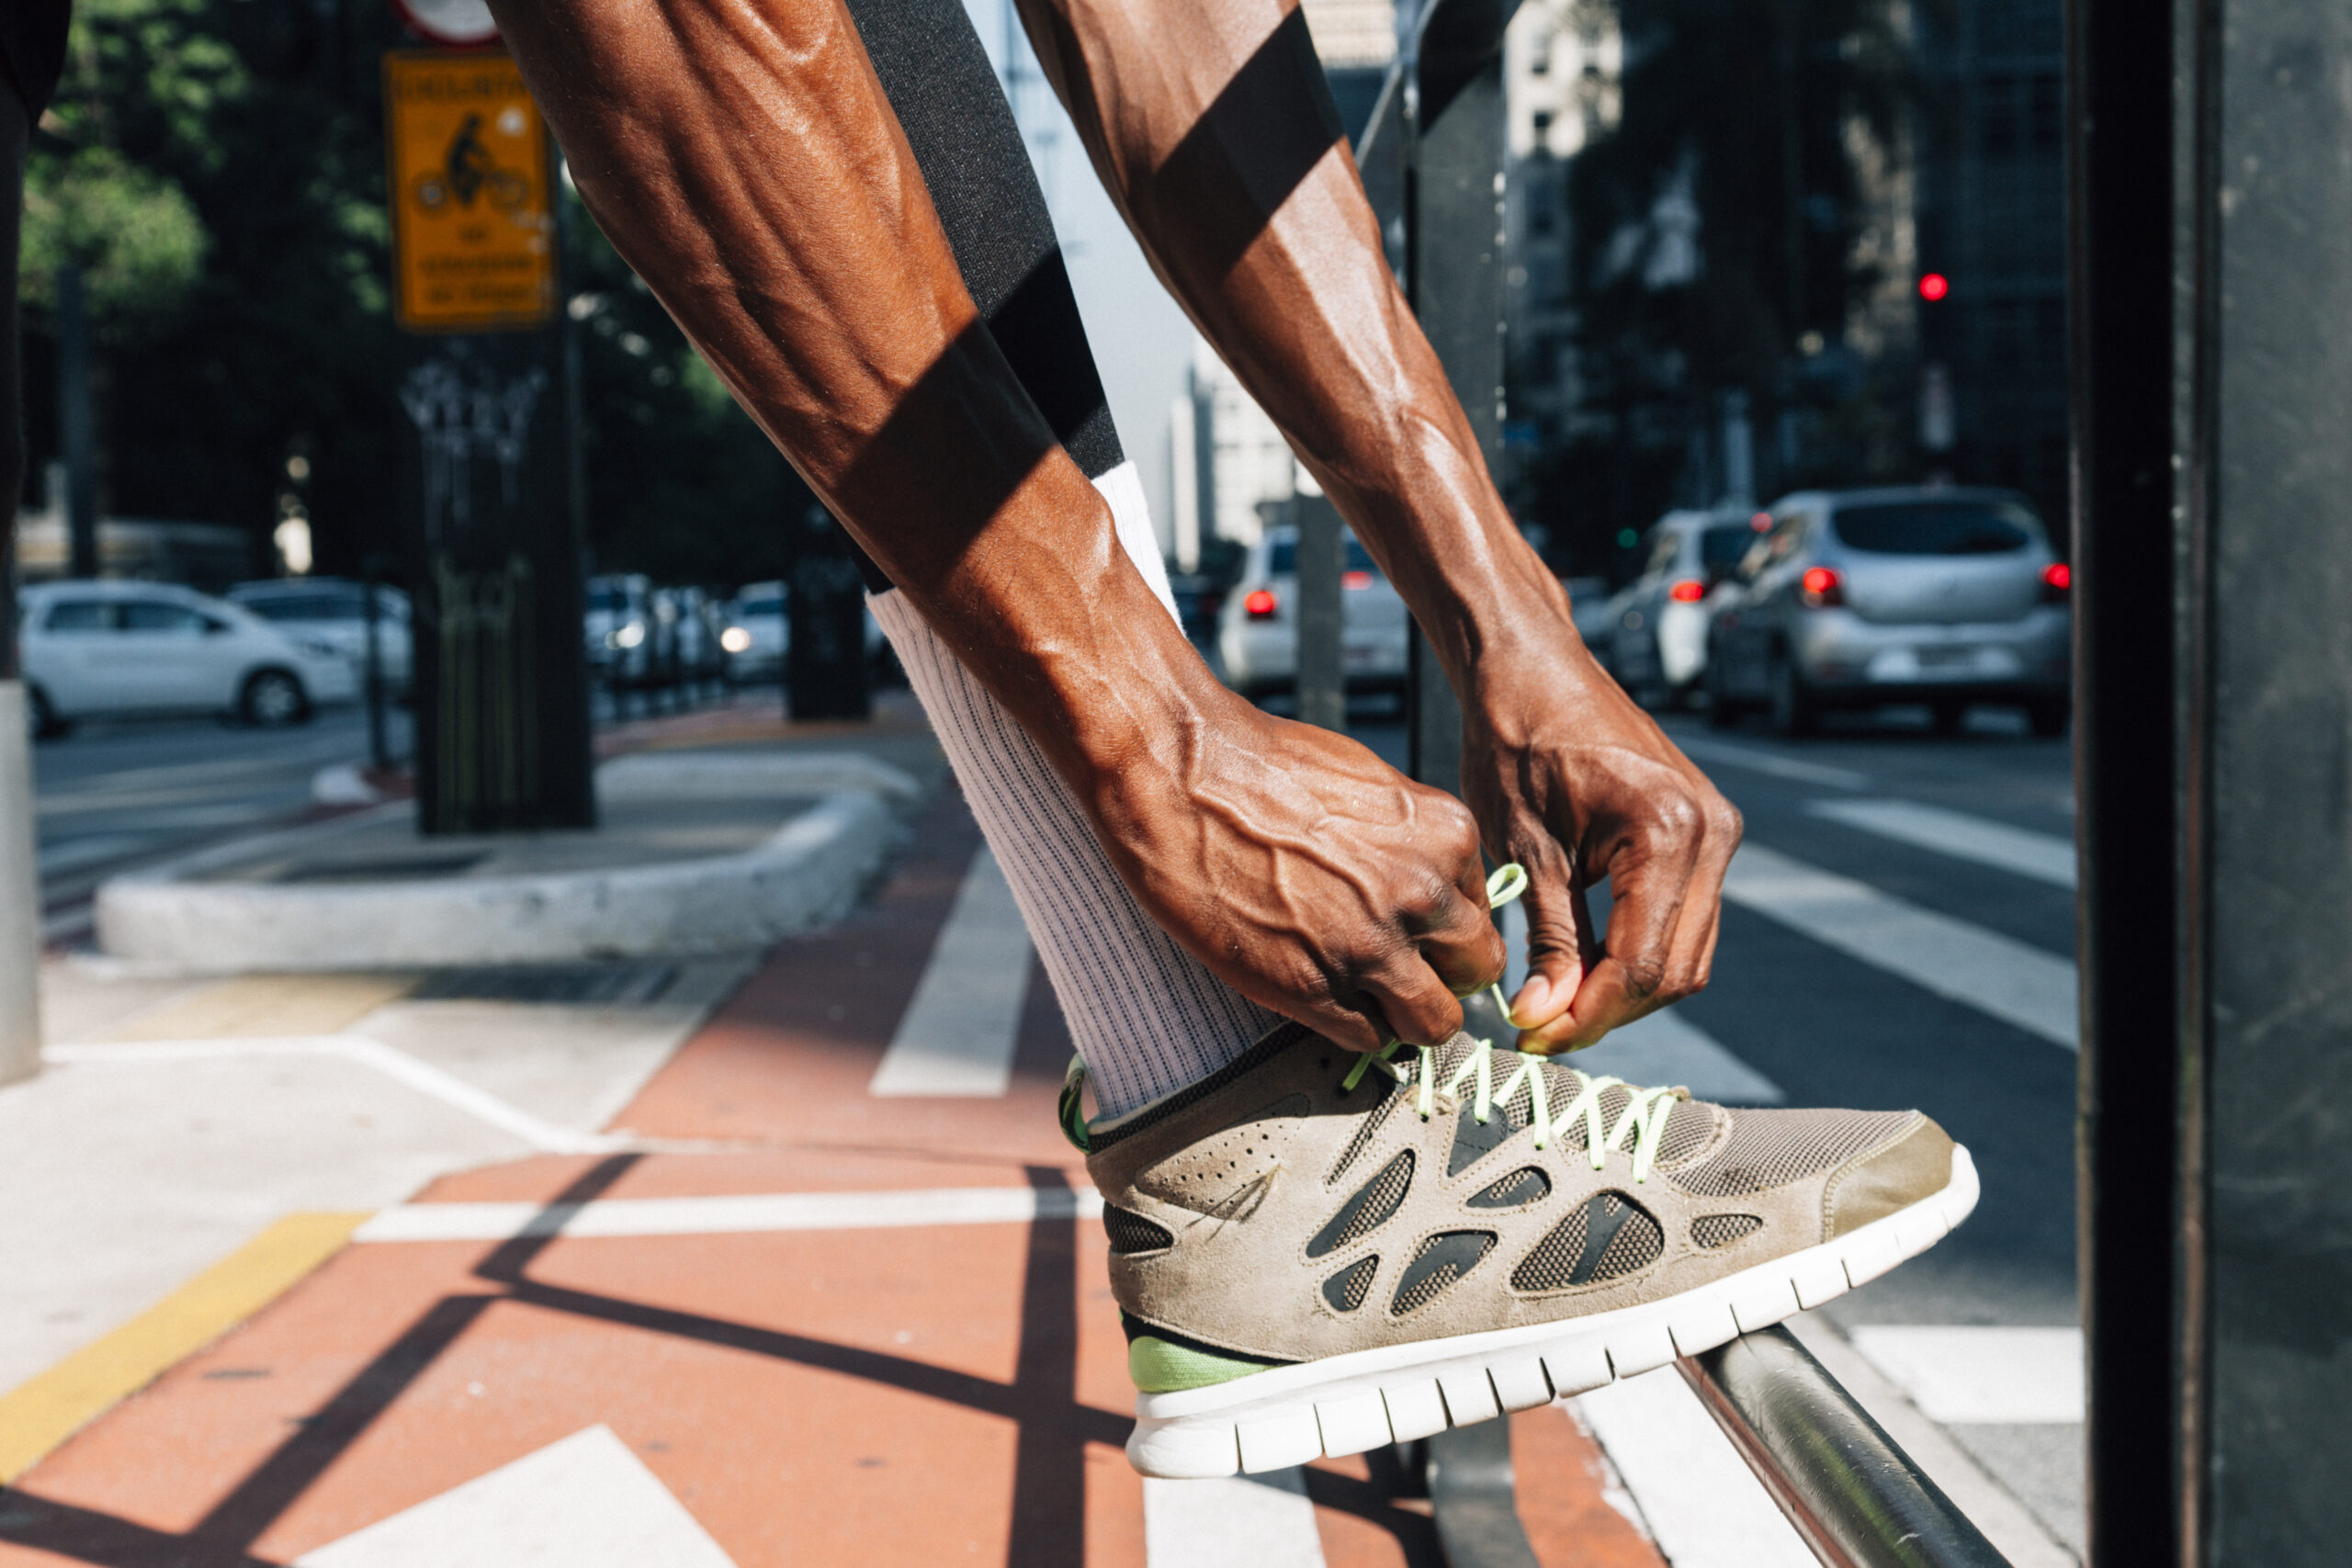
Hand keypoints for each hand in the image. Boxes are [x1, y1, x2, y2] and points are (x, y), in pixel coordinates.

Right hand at [1082, 692, 1505, 1053]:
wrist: (1181, 774)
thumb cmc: (1262, 765)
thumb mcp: (1370, 785)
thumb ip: (1413, 841)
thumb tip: (1427, 881)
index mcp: (1446, 838)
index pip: (1482, 912)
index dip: (1446, 928)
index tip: (1417, 932)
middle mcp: (1422, 896)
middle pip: (1476, 971)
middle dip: (1441, 974)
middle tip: (1401, 968)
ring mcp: (1370, 949)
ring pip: (1433, 1024)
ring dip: (1405, 1016)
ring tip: (1366, 996)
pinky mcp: (1313, 989)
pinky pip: (1366, 1039)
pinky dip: (1349, 1026)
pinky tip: (1317, 991)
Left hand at [1461, 637, 1742, 1053]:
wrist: (1532, 673)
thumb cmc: (1516, 744)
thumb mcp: (1525, 851)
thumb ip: (1549, 940)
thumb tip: (1545, 1018)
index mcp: (1669, 830)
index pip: (1642, 962)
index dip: (1589, 1014)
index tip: (1537, 1037)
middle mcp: (1711, 831)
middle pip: (1676, 968)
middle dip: (1609, 1009)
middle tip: (1542, 1029)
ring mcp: (1716, 831)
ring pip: (1687, 951)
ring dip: (1626, 987)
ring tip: (1556, 1002)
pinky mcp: (1704, 833)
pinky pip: (1684, 917)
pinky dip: (1639, 950)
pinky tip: (1584, 963)